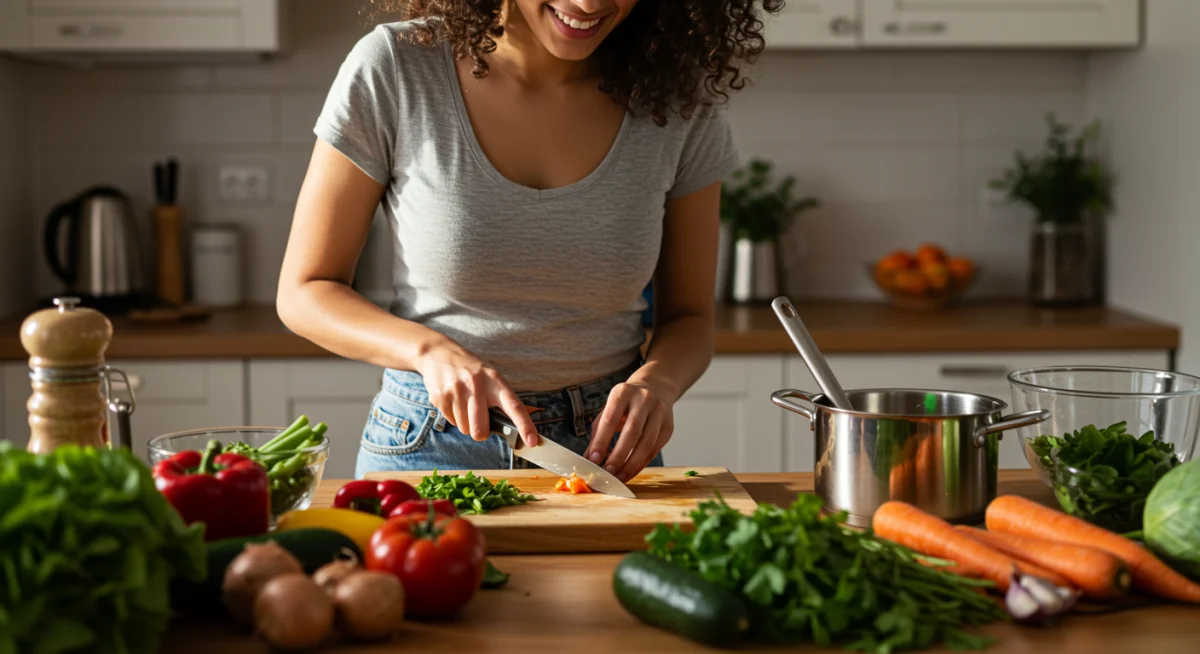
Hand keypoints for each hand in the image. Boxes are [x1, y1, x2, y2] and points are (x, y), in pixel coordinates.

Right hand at [416, 342, 538, 446]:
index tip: (532, 441)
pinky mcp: (440, 396)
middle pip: (481, 429)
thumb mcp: (489, 377)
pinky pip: (451, 422)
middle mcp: (476, 384)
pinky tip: (452, 400)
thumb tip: (510, 427)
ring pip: (464, 428)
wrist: (437, 353)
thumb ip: (499, 399)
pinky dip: (453, 416)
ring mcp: (457, 390)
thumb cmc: (470, 370)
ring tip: (462, 402)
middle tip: (478, 422)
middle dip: (480, 433)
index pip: (513, 405)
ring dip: (465, 422)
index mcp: (494, 380)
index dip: (524, 425)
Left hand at [586, 379, 675, 481]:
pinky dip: (642, 464)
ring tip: (619, 477)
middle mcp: (644, 399)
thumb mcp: (608, 410)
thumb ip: (598, 434)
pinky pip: (655, 449)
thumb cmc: (626, 404)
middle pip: (632, 431)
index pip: (610, 419)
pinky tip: (630, 472)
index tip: (594, 460)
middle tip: (608, 472)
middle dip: (619, 455)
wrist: (655, 389)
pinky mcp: (668, 426)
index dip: (602, 441)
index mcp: (623, 392)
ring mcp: (659, 412)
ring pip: (647, 443)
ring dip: (632, 464)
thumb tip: (588, 460)